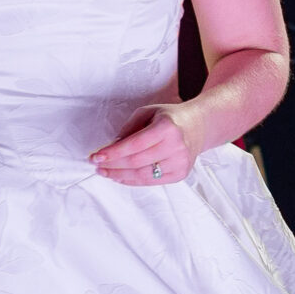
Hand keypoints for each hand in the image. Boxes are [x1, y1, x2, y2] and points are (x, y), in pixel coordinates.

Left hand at [92, 102, 212, 185]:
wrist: (198, 126)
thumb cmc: (169, 118)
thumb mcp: (148, 112)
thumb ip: (129, 128)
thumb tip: (112, 146)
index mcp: (167, 128)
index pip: (134, 144)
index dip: (113, 152)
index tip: (96, 156)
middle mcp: (176, 147)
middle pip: (136, 162)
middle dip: (113, 165)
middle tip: (97, 165)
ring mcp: (180, 162)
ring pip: (143, 175)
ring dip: (119, 175)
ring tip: (105, 172)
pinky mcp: (180, 174)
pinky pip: (151, 181)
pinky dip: (133, 180)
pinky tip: (120, 177)